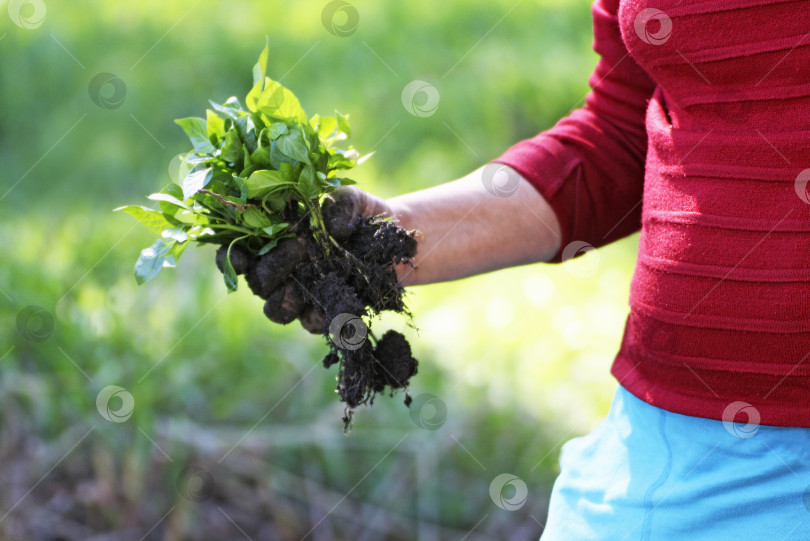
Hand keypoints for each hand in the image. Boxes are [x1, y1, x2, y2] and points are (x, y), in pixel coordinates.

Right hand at [215, 186, 398, 333]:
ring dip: (286, 298)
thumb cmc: (361, 214)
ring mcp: (300, 294)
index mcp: (273, 239)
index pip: (238, 251)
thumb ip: (340, 205)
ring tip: (305, 281)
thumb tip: (333, 227)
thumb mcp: (352, 200)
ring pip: (275, 310)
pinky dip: (317, 314)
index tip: (241, 256)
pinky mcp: (323, 312)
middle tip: (297, 247)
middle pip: (257, 282)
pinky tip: (330, 302)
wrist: (395, 239)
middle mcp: (280, 270)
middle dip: (271, 268)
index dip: (231, 257)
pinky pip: (310, 322)